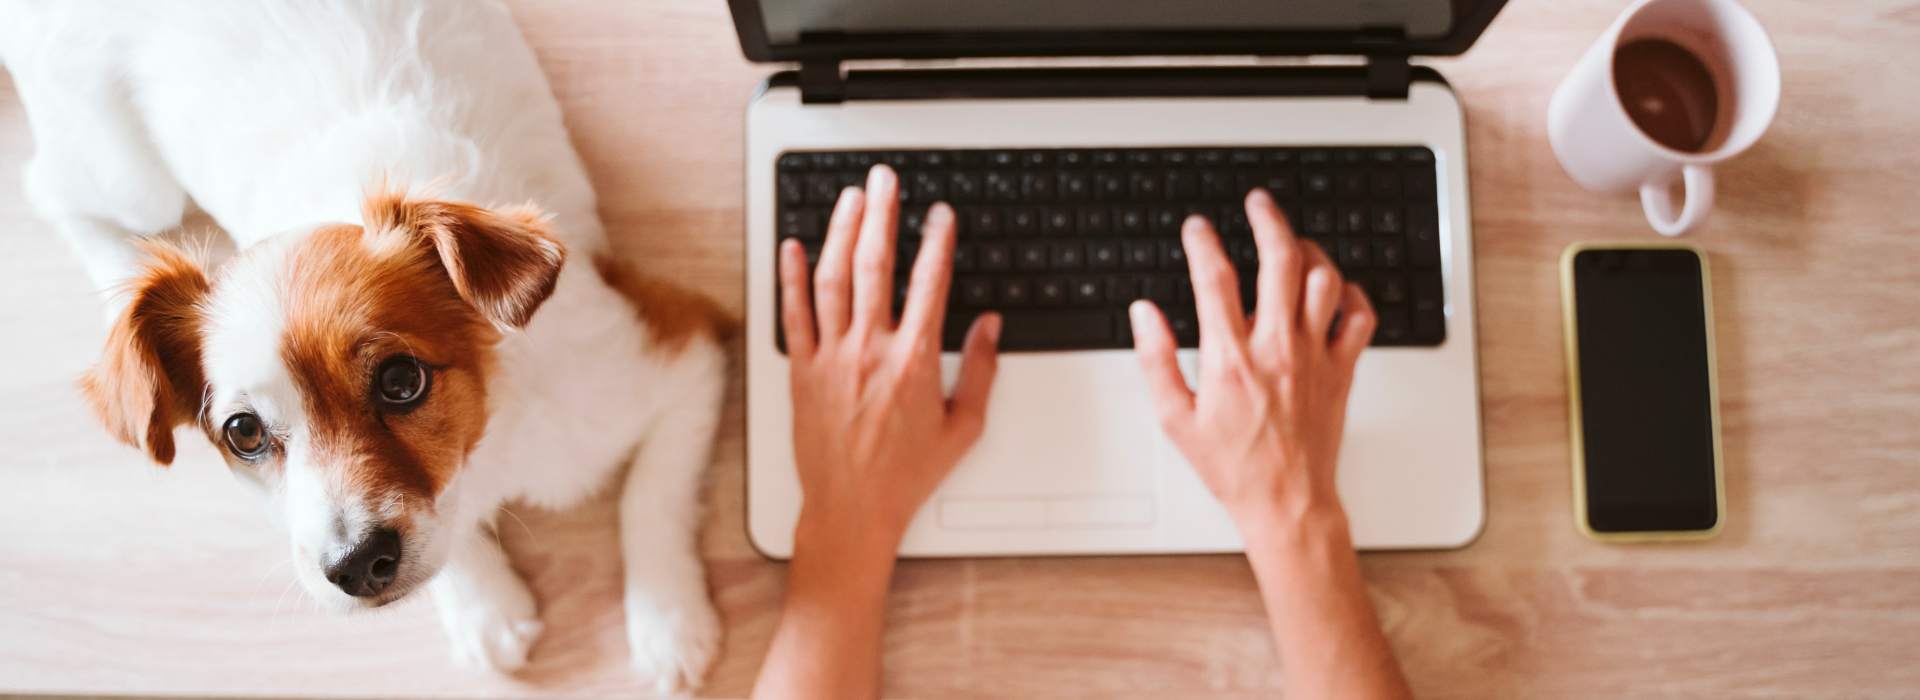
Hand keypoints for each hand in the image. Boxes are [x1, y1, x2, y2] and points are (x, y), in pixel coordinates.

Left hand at [778, 164, 1001, 550]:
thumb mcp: (963, 427)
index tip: (941, 214)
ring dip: (842, 232)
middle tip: (886, 181)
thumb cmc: (906, 475)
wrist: (851, 510)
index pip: (929, 284)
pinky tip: (792, 247)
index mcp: (914, 362)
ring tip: (851, 199)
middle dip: (883, 215)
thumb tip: (991, 326)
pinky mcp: (801, 372)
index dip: (938, 242)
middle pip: (876, 266)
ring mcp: (831, 359)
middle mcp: (869, 351)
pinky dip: (790, 277)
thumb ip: (981, 371)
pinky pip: (793, 314)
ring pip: (833, 279)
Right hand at [1127, 188, 1375, 526]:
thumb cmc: (1233, 467)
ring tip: (1293, 241)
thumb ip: (1156, 360)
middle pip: (1280, 260)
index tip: (1196, 228)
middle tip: (1257, 202)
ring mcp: (1314, 357)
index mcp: (1230, 360)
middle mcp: (1277, 350)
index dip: (1203, 243)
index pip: (1215, 280)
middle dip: (1267, 219)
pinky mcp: (1341, 370)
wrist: (1286, 502)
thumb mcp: (1175, 419)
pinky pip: (1360, 316)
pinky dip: (1351, 292)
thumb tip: (1144, 314)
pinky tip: (1335, 288)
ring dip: (1308, 250)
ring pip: (1324, 279)